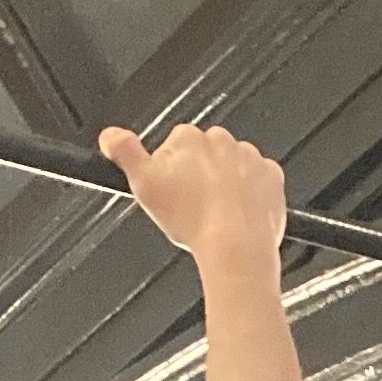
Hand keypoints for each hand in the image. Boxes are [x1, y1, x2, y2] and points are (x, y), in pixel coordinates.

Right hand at [98, 122, 286, 273]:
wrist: (235, 245)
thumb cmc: (192, 219)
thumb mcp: (143, 184)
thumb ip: (124, 152)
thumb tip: (110, 135)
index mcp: (189, 138)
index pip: (174, 147)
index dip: (170, 173)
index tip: (172, 192)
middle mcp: (221, 140)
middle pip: (204, 155)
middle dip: (199, 175)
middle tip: (193, 207)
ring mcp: (249, 157)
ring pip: (232, 166)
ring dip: (225, 184)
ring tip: (216, 214)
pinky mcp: (271, 176)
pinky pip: (259, 180)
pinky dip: (251, 194)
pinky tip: (239, 213)